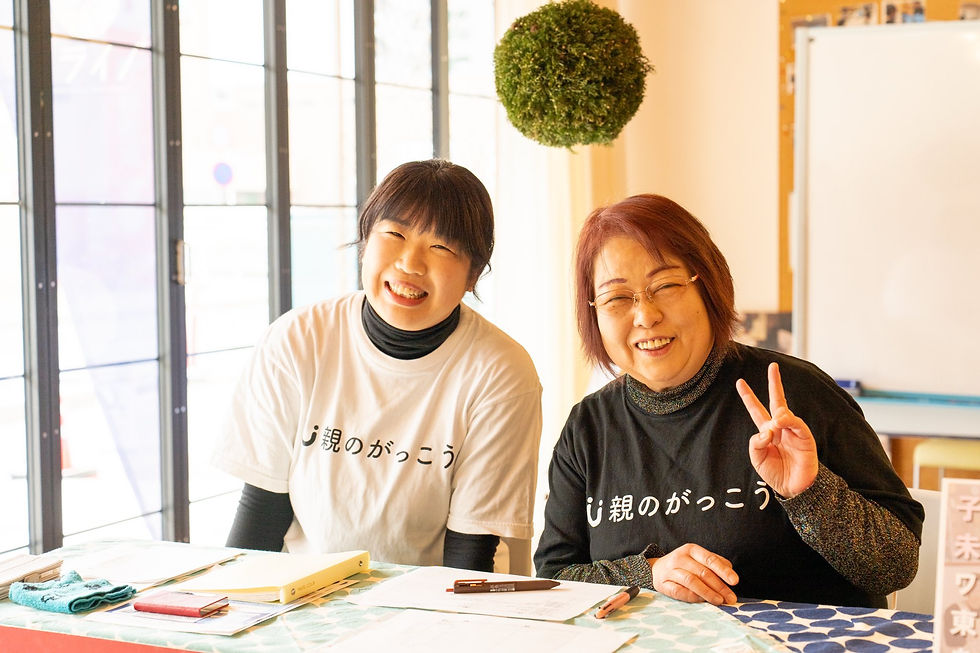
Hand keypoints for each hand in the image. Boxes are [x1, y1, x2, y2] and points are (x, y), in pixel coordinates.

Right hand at [649, 543, 737, 604]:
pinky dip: (692, 597)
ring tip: (719, 601)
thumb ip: (715, 563)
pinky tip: (702, 601)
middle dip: (719, 586)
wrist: (656, 569)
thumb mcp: (699, 558)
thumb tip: (730, 573)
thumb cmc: (685, 564)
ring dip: (707, 593)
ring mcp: (670, 571)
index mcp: (691, 549)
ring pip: (691, 581)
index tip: (735, 581)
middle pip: (702, 572)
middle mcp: (680, 558)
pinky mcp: (663, 584)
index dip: (723, 570)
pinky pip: (679, 591)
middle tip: (730, 598)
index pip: (710, 559)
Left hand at [736, 362, 818, 497]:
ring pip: (784, 414)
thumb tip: (768, 428)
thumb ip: (756, 442)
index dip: (748, 397)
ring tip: (774, 424)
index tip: (740, 382)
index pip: (756, 409)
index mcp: (766, 431)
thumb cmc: (775, 472)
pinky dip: (788, 422)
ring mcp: (793, 431)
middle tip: (773, 366)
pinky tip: (781, 424)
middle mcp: (780, 427)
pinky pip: (796, 424)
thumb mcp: (757, 458)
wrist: (793, 488)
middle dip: (775, 383)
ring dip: (778, 416)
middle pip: (777, 401)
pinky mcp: (805, 437)